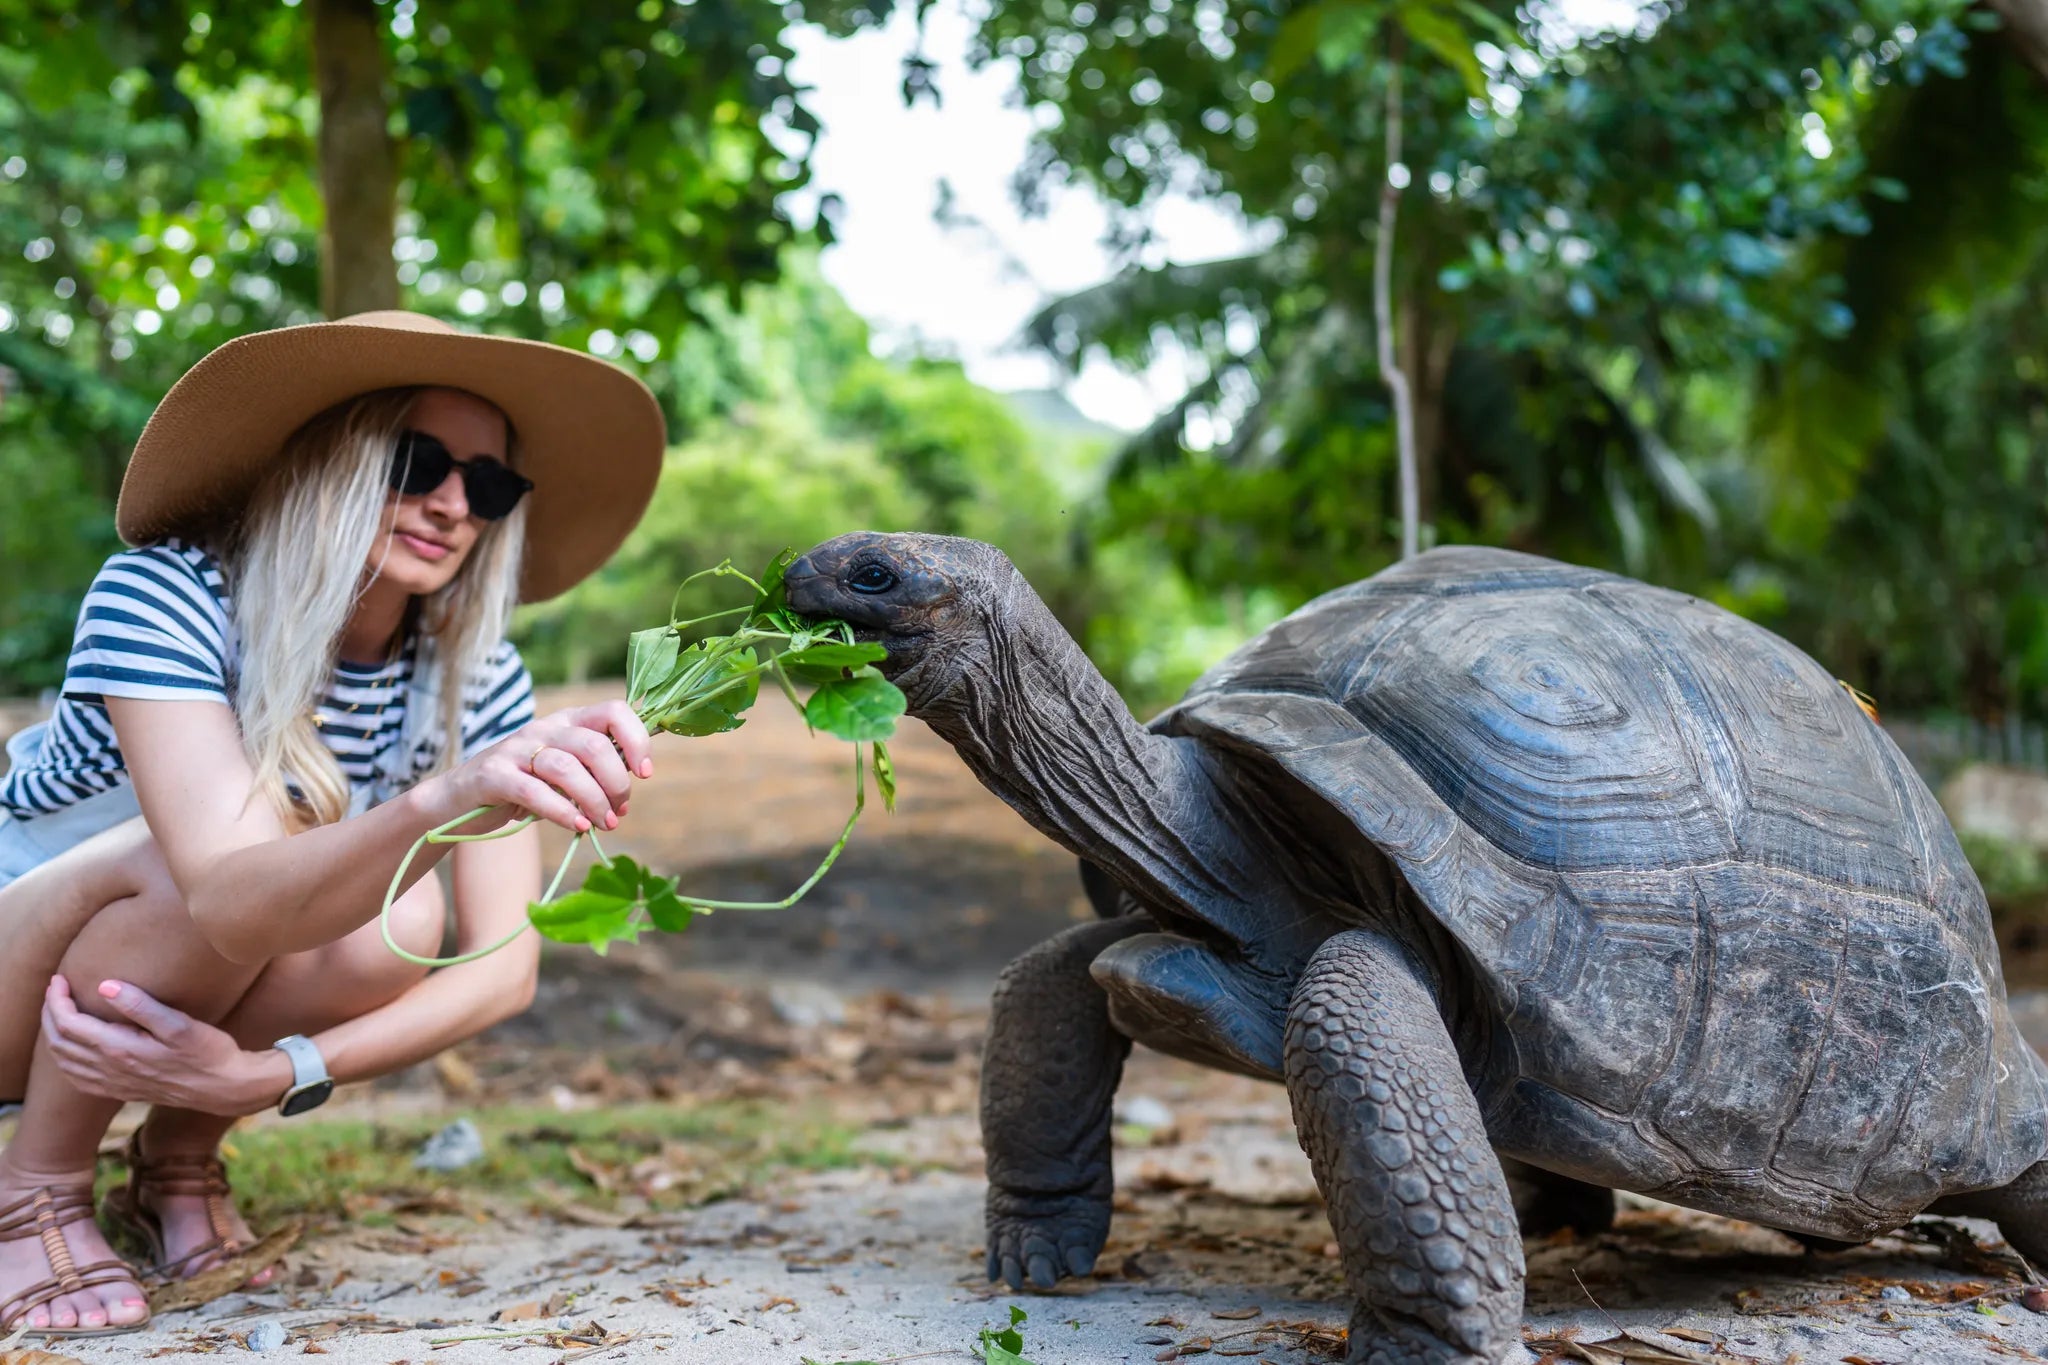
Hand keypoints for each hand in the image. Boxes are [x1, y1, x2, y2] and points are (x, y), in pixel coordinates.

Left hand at [40, 977, 288, 1116]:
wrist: (225, 1088)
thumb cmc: (208, 1052)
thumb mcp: (179, 1024)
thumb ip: (141, 1006)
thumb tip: (105, 986)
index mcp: (120, 1049)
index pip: (69, 1024)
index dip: (57, 1000)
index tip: (60, 978)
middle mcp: (110, 1069)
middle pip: (59, 1042)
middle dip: (50, 1013)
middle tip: (55, 990)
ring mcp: (114, 1083)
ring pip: (64, 1061)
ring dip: (54, 1035)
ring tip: (59, 1012)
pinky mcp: (121, 1091)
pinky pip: (78, 1079)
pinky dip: (65, 1061)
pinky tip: (72, 1051)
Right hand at [439, 700, 653, 835]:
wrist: (461, 799)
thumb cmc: (522, 788)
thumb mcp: (562, 774)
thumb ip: (592, 775)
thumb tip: (625, 797)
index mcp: (568, 721)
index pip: (613, 711)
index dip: (637, 740)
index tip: (645, 773)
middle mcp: (544, 728)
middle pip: (594, 744)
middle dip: (616, 782)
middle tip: (619, 811)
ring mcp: (516, 749)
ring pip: (566, 768)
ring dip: (593, 801)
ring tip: (603, 824)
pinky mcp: (493, 775)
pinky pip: (534, 792)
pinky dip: (562, 811)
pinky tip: (578, 827)